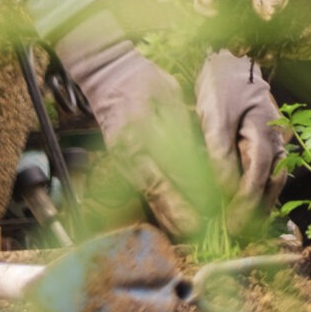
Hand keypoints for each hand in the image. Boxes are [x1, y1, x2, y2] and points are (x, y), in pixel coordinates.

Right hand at [56, 8, 198, 234]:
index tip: (200, 216)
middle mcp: (127, 154)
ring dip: (165, 216)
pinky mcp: (120, 164)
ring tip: (188, 234)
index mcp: (140, 135)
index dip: (182, 197)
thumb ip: (180, 131)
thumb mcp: (168, 100)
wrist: (110, 78)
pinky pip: (139, 190)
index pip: (164, 173)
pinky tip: (170, 221)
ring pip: (144, 195)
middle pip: (153, 192)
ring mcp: (120, 161)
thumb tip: (198, 163)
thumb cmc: (145, 84)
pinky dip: (155, 207)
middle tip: (199, 233)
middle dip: (176, 215)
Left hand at [196, 50, 287, 218]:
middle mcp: (277, 138)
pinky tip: (248, 202)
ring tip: (245, 226)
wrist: (231, 59)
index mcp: (265, 130)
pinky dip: (260, 189)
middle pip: (272, 181)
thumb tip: (225, 190)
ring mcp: (277, 138)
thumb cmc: (220, 85)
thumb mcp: (214, 116)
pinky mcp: (269, 139)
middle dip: (257, 210)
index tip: (231, 223)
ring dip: (261, 203)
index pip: (258, 173)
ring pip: (273, 178)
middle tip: (239, 235)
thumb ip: (220, 153)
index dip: (245, 200)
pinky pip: (268, 170)